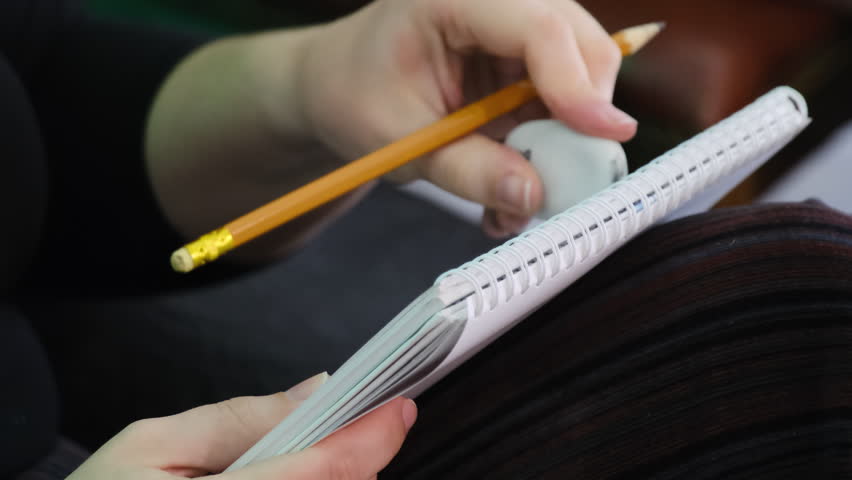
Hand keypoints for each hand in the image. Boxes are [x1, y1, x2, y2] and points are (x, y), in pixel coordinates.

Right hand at [67, 373, 416, 478]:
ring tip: (316, 452)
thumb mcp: (151, 444)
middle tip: (351, 425)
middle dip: (353, 459)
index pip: (317, 473)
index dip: (367, 439)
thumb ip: (239, 419)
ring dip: (339, 478)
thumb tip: (317, 392)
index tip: (399, 409)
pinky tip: (294, 474)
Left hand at [296, 0, 636, 236]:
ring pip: (582, 79)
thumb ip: (468, 169)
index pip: (539, 27)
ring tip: (519, 197)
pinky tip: (513, 182)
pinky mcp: (524, 62)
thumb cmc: (355, 97)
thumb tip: (533, 196)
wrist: (338, 83)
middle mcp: (497, 4)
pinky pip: (562, 103)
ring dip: (564, 144)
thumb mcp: (401, 141)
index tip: (606, 136)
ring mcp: (515, 31)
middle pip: (580, 45)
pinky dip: (549, 147)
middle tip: (564, 181)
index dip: (577, 83)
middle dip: (584, 117)